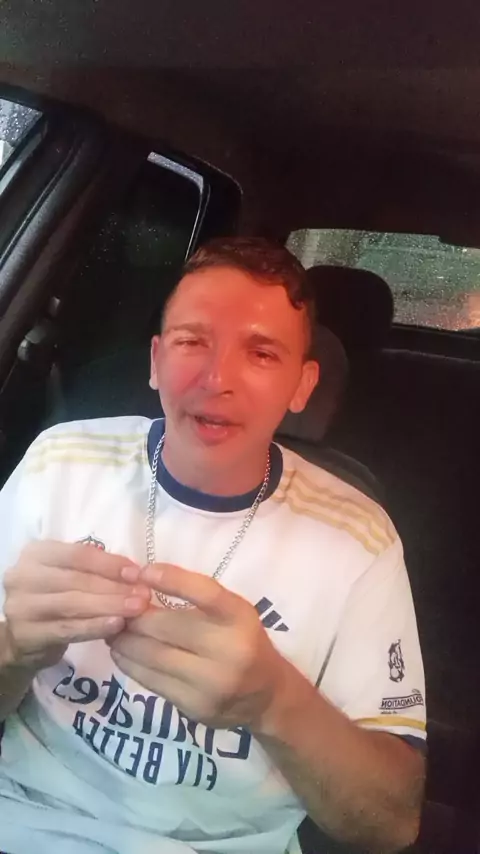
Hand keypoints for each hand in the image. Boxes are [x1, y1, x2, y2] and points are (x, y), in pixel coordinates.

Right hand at [3, 540, 150, 672]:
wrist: (24, 637)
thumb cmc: (55, 597)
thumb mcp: (68, 575)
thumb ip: (92, 570)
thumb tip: (134, 573)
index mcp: (36, 553)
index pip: (78, 554)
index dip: (110, 564)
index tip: (137, 573)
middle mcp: (22, 576)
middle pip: (77, 579)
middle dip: (115, 587)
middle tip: (144, 595)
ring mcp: (21, 606)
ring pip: (73, 604)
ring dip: (110, 606)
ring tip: (137, 609)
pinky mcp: (26, 635)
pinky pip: (67, 629)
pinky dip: (95, 627)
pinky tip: (117, 626)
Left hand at [108, 563, 287, 730]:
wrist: (267, 695)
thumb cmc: (242, 640)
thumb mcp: (232, 612)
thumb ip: (196, 599)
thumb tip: (140, 583)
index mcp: (239, 618)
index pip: (205, 593)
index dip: (172, 579)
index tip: (142, 572)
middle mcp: (229, 650)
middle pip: (166, 627)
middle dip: (134, 616)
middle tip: (116, 607)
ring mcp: (211, 683)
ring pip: (152, 656)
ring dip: (125, 640)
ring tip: (113, 629)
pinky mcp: (194, 706)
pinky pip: (151, 681)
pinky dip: (130, 663)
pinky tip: (122, 652)